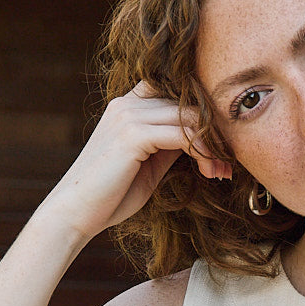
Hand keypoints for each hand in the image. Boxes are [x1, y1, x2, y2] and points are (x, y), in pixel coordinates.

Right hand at [40, 81, 230, 244]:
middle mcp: (127, 104)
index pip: (176, 92)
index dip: (203, 114)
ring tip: (222, 171)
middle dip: (214, 134)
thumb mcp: (149, 162)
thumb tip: (202, 137)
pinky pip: (182, 135)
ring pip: (189, 118)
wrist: (76, 213)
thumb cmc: (112, 194)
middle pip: (188, 104)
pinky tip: (210, 170)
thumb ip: (170, 142)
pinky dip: (202, 152)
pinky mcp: (132, 135)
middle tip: (228, 163)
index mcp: (128, 106)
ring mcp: (128, 116)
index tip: (221, 144)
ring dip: (212, 146)